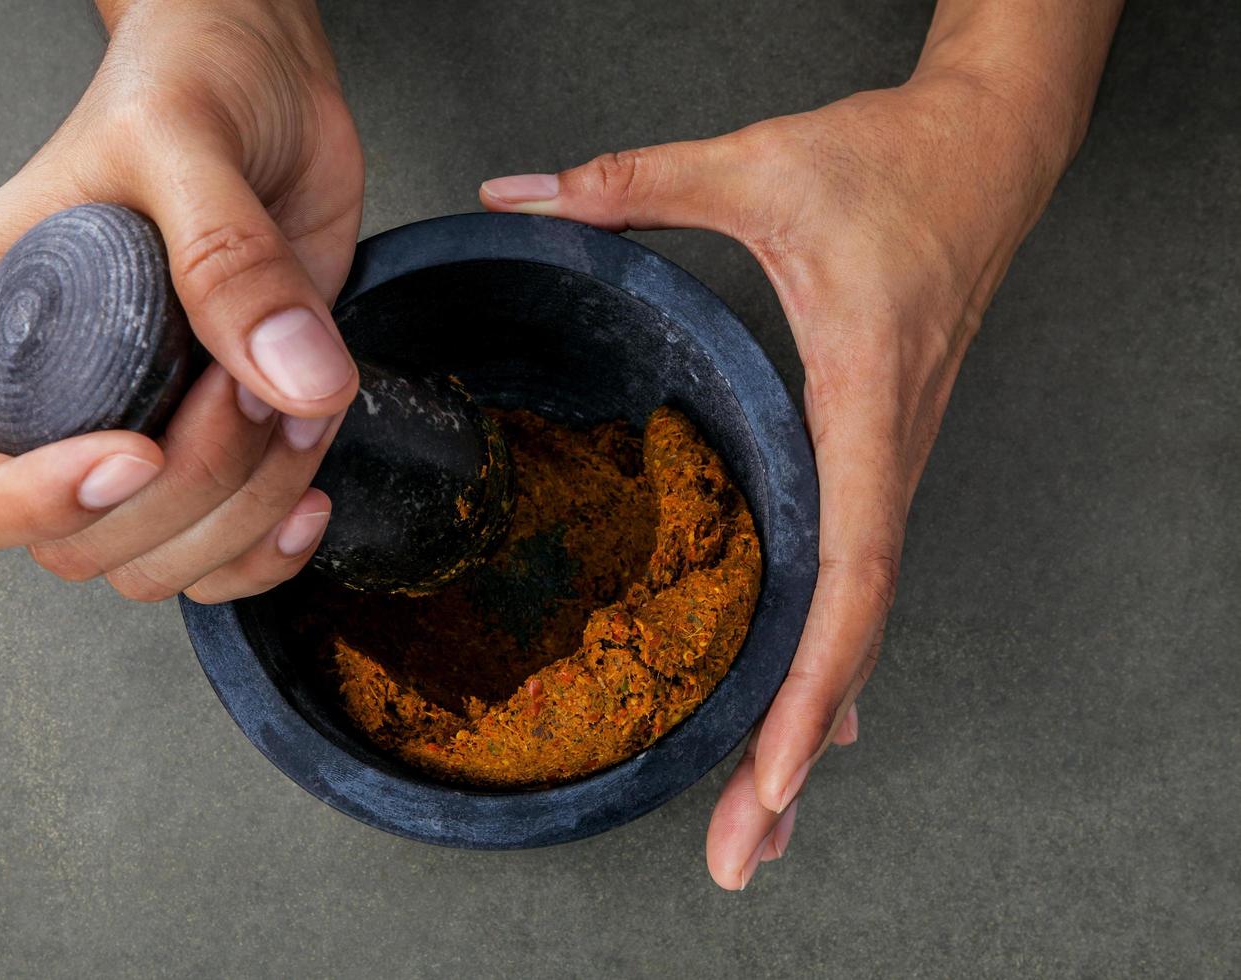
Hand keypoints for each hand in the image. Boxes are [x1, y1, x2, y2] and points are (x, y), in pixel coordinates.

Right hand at [0, 0, 362, 602]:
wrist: (265, 87)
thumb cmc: (184, 82)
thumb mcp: (184, 138)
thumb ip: (228, 259)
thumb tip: (292, 379)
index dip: (27, 507)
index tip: (134, 453)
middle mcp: (37, 406)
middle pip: (76, 544)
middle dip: (189, 487)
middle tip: (252, 380)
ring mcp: (125, 436)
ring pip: (158, 564)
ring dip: (248, 510)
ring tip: (299, 403)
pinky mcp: (207, 450)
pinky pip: (220, 563)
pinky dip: (271, 546)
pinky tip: (309, 482)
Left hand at [481, 65, 1090, 886]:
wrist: (989, 151)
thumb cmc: (895, 164)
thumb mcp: (759, 164)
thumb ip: (635, 181)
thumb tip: (521, 190)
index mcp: (862, 403)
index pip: (851, 569)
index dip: (814, 682)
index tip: (776, 773)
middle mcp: (883, 456)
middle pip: (851, 633)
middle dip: (797, 752)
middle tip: (741, 855)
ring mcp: (885, 464)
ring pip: (855, 622)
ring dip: (811, 727)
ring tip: (760, 825)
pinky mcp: (873, 457)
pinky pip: (854, 581)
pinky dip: (826, 662)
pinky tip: (809, 721)